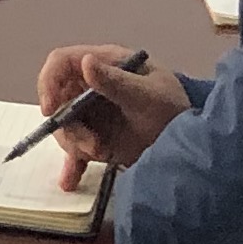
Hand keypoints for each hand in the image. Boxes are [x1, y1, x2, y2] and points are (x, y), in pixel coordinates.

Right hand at [30, 49, 186, 190]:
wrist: (193, 146)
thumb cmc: (175, 111)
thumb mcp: (148, 95)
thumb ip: (116, 81)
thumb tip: (85, 62)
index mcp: (106, 64)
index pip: (62, 62)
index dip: (49, 82)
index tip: (51, 110)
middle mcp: (93, 86)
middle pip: (58, 99)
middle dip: (68, 125)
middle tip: (92, 145)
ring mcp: (93, 113)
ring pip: (65, 126)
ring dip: (76, 144)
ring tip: (102, 154)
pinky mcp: (97, 138)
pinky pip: (75, 149)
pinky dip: (72, 165)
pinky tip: (70, 181)